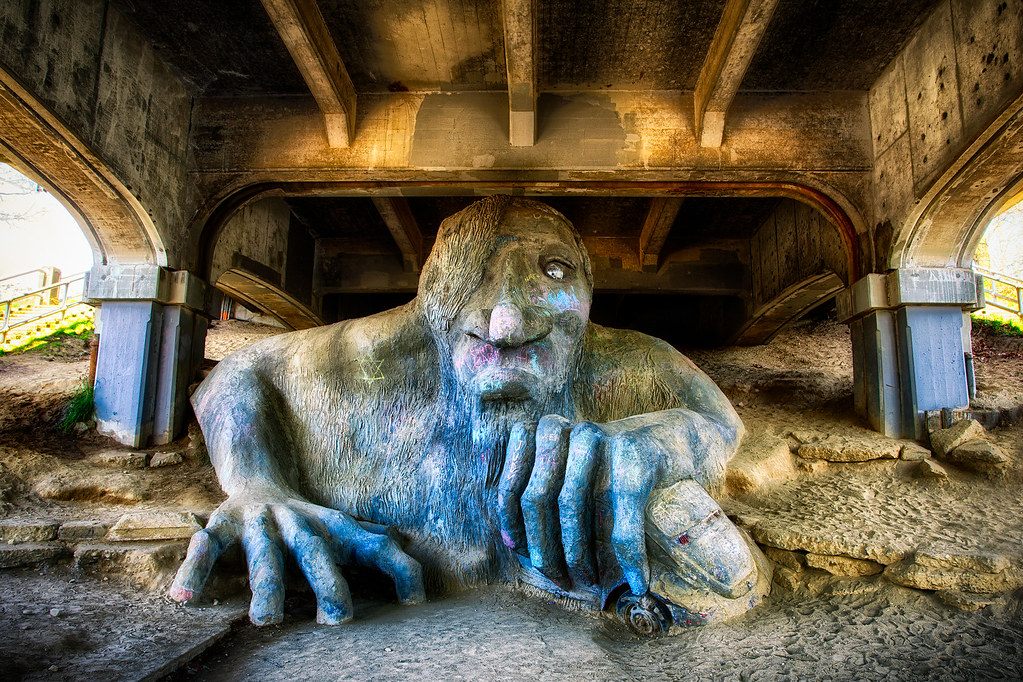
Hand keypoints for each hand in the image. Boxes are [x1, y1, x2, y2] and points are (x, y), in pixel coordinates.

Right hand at [169, 486, 424, 624]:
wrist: (257, 478)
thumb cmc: (308, 522)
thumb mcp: (342, 530)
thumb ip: (373, 544)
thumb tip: (411, 566)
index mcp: (331, 527)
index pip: (370, 546)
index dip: (394, 569)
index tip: (414, 602)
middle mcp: (297, 522)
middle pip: (315, 552)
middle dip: (327, 582)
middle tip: (338, 619)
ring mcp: (259, 522)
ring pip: (263, 555)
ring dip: (265, 585)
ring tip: (265, 622)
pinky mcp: (222, 522)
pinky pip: (206, 546)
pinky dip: (194, 568)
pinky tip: (184, 597)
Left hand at [496, 414, 691, 596]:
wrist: (677, 439)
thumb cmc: (617, 468)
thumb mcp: (575, 471)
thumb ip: (544, 495)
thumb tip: (513, 546)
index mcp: (546, 433)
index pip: (512, 486)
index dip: (512, 527)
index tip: (523, 557)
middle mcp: (568, 431)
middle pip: (537, 498)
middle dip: (544, 548)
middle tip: (559, 580)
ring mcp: (602, 439)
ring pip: (571, 504)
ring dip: (577, 553)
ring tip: (588, 580)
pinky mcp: (635, 455)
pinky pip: (622, 510)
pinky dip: (630, 553)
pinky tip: (637, 580)